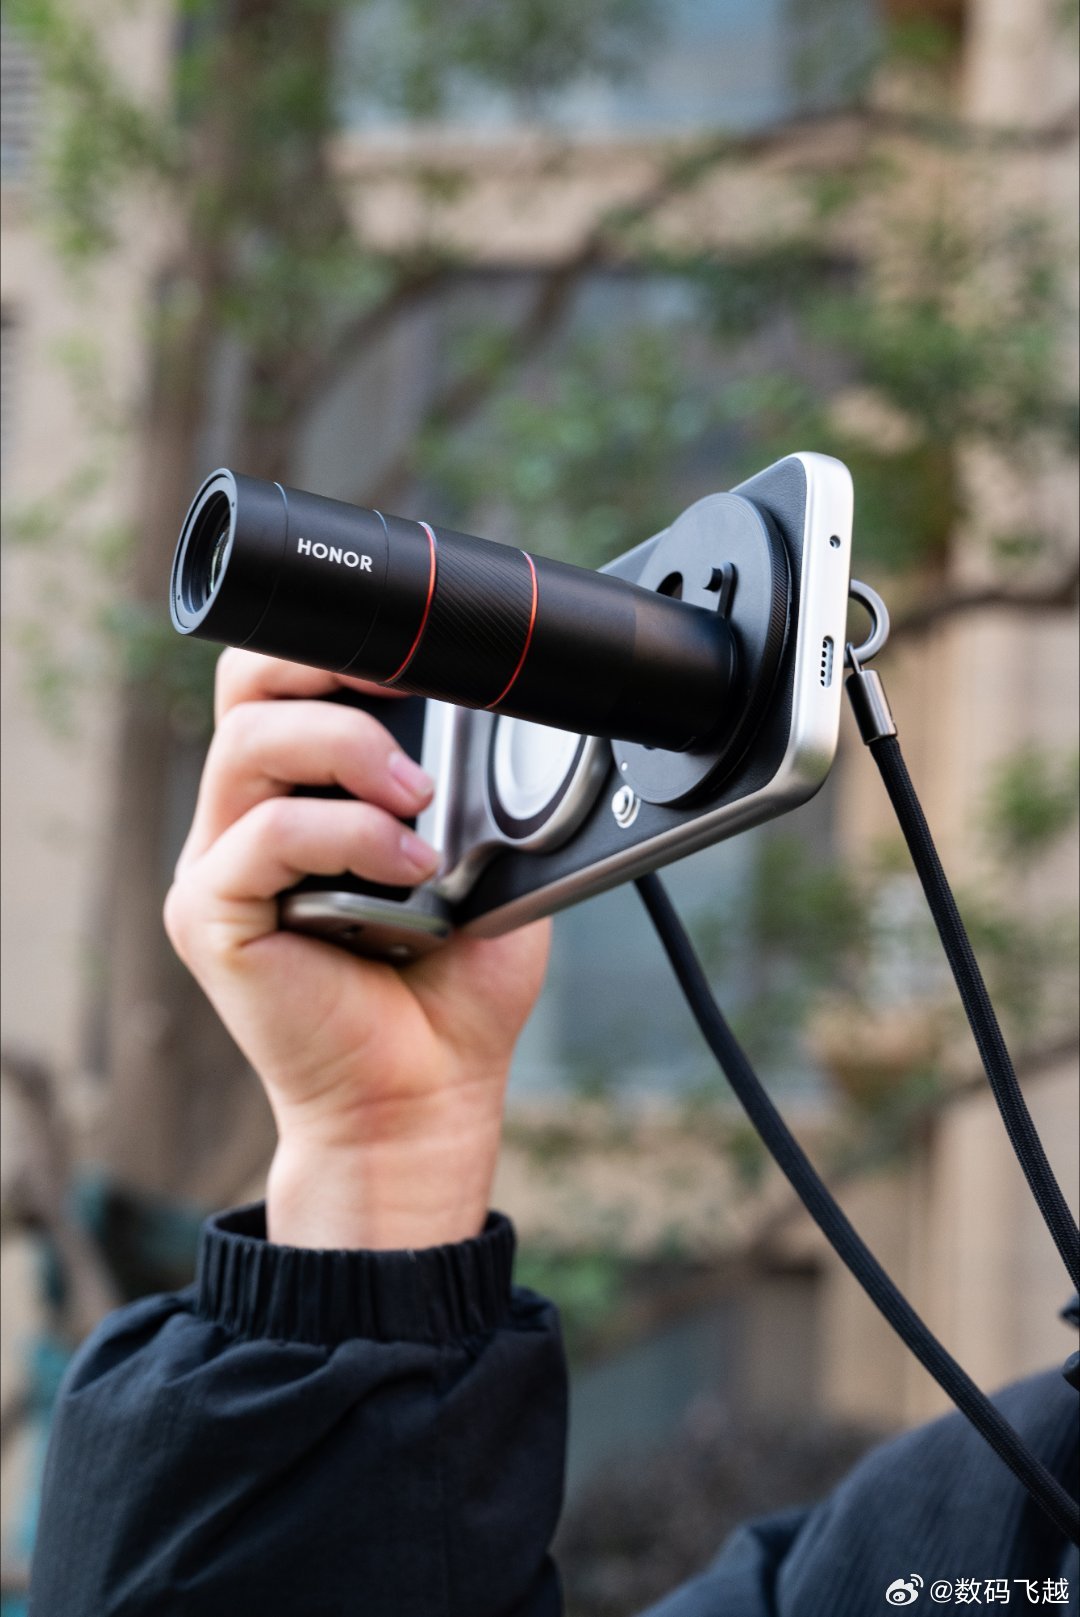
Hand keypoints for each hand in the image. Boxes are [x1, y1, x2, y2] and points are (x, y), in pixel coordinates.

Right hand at [164, 651, 549, 1249]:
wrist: (428, 1093)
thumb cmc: (451, 984)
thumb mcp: (481, 858)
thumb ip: (476, 784)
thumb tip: (516, 712)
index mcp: (297, 793)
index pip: (278, 680)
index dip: (335, 643)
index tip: (416, 651)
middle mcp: (243, 819)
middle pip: (245, 688)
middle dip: (328, 670)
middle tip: (408, 692)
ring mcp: (219, 866)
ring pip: (249, 746)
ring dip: (348, 748)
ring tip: (420, 799)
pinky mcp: (211, 918)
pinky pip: (263, 836)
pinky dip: (346, 834)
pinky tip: (407, 866)